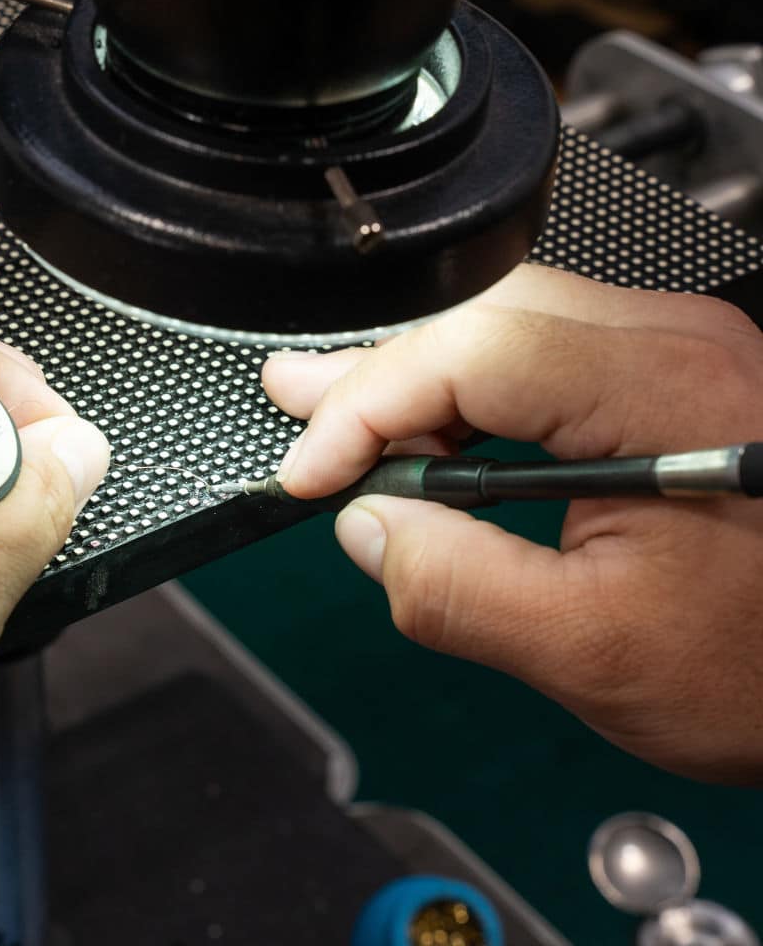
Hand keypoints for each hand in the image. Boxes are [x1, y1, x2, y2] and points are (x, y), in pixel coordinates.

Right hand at [262, 264, 762, 784]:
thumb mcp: (593, 653)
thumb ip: (460, 588)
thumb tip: (369, 530)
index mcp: (665, 392)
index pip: (474, 352)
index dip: (370, 404)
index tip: (311, 473)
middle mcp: (672, 347)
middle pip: (484, 316)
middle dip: (377, 370)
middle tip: (296, 398)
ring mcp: (672, 356)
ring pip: (505, 328)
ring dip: (414, 377)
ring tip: (338, 410)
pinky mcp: (663, 383)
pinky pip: (540, 359)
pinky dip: (466, 395)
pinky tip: (426, 427)